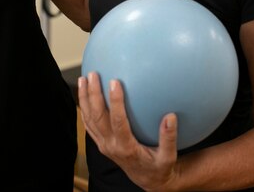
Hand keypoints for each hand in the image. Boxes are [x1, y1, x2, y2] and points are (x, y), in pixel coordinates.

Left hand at [78, 72, 177, 190]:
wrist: (147, 179)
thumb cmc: (159, 167)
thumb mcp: (169, 157)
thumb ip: (169, 138)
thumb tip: (171, 116)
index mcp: (126, 147)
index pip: (118, 121)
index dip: (115, 102)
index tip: (115, 82)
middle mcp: (111, 145)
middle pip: (97, 117)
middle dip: (93, 94)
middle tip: (93, 74)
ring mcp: (103, 144)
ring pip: (89, 119)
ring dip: (84, 98)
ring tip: (83, 79)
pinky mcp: (100, 142)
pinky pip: (89, 123)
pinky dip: (84, 107)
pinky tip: (84, 92)